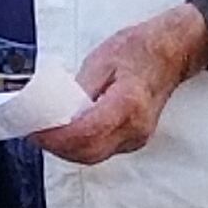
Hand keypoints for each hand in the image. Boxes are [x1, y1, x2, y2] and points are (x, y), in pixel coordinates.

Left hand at [36, 5, 207, 165]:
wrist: (172, 53)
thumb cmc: (141, 50)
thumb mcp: (101, 59)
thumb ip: (78, 89)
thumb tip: (56, 110)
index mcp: (128, 105)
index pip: (85, 134)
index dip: (55, 136)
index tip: (35, 129)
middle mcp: (135, 128)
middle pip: (87, 153)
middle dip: (57, 146)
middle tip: (36, 132)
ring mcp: (137, 138)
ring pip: (93, 156)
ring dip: (67, 149)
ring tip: (48, 131)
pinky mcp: (134, 140)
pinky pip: (101, 151)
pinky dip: (80, 146)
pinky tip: (67, 133)